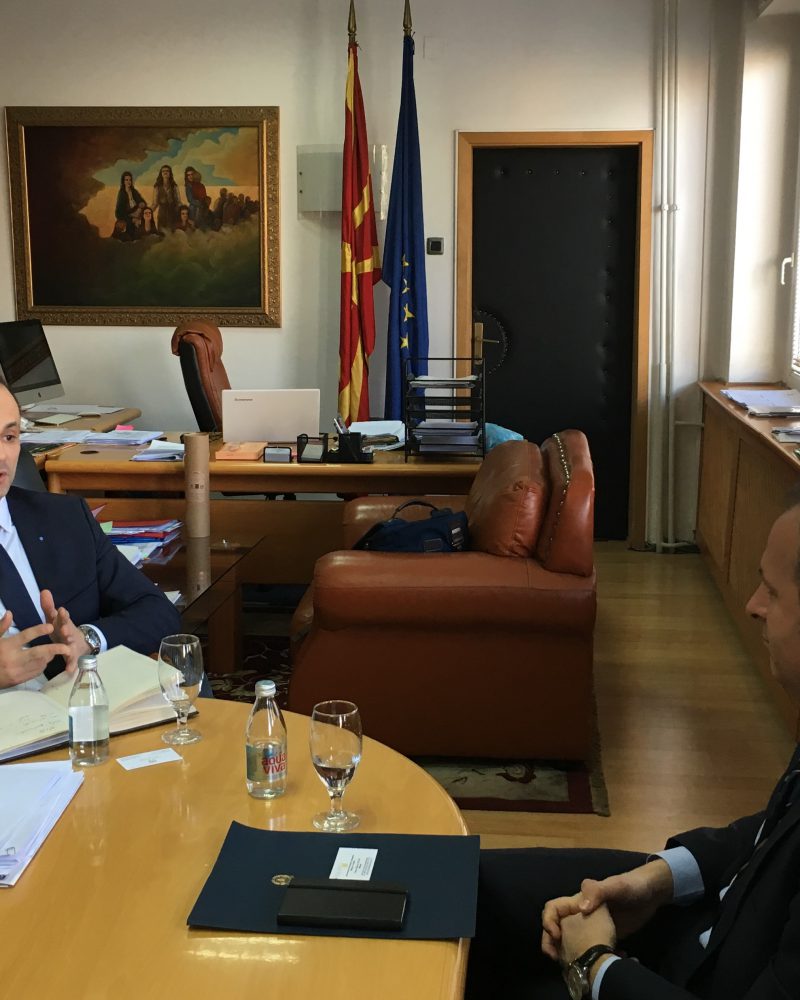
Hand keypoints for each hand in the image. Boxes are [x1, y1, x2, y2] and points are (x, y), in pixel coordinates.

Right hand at [0, 610, 71, 686]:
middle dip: (54, 649)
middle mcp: (13, 660)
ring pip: (40, 663)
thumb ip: (1, 627)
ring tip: (56, 650)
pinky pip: (36, 672)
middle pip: (37, 653)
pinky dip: (43, 665)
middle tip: (67, 646)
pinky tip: (44, 660)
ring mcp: (16, 672)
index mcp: (6, 647)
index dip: (38, 631)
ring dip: (50, 656)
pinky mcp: (18, 681)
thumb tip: (10, 613)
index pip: (25, 637)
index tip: (51, 626)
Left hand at [39, 590, 89, 672]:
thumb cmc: (62, 629)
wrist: (81, 643)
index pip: (63, 618)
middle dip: (67, 630)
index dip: (63, 615)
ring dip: (69, 647)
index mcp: (63, 623)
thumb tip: (44, 590)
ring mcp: (72, 645)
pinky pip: (72, 661)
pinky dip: (71, 665)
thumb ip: (49, 607)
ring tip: (68, 649)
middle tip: (65, 630)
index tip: (62, 610)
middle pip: (69, 631)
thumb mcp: (55, 619)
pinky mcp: (73, 656)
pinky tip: (69, 670)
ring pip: (71, 646)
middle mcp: (69, 633)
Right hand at [541, 859, 672, 961]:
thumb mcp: (615, 886)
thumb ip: (598, 892)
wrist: (651, 895)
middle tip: (556, 959)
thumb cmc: (631, 886)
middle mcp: (581, 914)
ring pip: (571, 941)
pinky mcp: (605, 938)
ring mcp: (593, 927)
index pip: (553, 909)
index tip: (556, 936)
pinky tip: (603, 966)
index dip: (548, 922)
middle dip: (552, 943)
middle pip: (558, 928)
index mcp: (578, 900)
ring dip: (568, 954)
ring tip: (573, 967)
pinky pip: (591, 949)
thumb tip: (580, 909)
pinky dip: (592, 959)